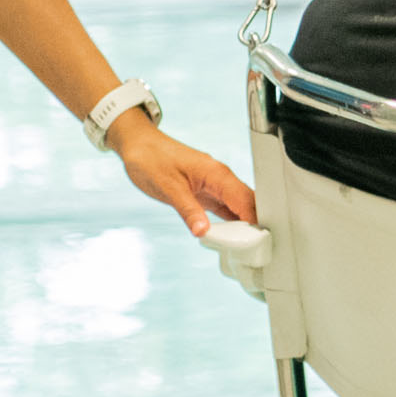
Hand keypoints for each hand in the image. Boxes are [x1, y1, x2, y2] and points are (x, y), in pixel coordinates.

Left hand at [112, 114, 254, 237]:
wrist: (138, 146)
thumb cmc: (151, 159)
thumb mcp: (168, 188)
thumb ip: (188, 210)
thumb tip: (203, 232)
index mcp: (217, 173)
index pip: (247, 200)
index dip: (256, 222)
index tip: (257, 243)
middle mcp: (221, 178)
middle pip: (249, 204)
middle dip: (255, 226)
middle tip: (253, 250)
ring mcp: (215, 185)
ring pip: (239, 207)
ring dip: (243, 226)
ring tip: (244, 248)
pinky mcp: (207, 192)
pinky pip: (226, 208)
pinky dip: (230, 223)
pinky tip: (229, 237)